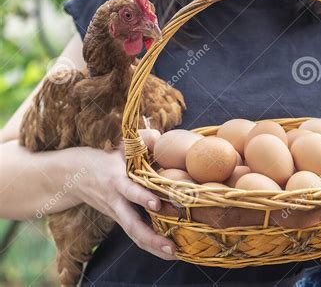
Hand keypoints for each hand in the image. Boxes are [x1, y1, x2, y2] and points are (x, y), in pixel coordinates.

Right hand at [78, 129, 177, 260]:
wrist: (75, 175)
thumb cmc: (107, 158)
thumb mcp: (121, 146)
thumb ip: (142, 140)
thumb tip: (159, 138)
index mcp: (117, 179)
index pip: (129, 189)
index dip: (141, 196)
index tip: (156, 203)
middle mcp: (116, 200)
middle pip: (131, 223)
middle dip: (151, 237)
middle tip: (171, 246)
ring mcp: (116, 212)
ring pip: (133, 233)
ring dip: (152, 246)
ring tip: (173, 253)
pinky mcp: (119, 219)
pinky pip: (134, 234)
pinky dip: (150, 244)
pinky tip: (167, 251)